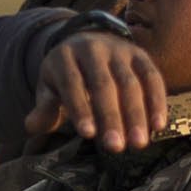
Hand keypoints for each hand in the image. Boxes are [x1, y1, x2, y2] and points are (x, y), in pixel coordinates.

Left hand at [25, 31, 167, 154]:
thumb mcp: (49, 88)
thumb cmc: (65, 76)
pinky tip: (159, 126)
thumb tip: (32, 126)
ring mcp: (119, 50)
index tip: (88, 135)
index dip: (80, 109)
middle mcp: (93, 49)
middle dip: (111, 117)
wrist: (85, 43)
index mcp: (65, 56)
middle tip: (116, 148)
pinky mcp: (140, 54)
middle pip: (103, 84)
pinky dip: (157, 101)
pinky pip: (152, 77)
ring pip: (130, 82)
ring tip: (139, 144)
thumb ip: (44, 108)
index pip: (72, 84)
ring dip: (136, 115)